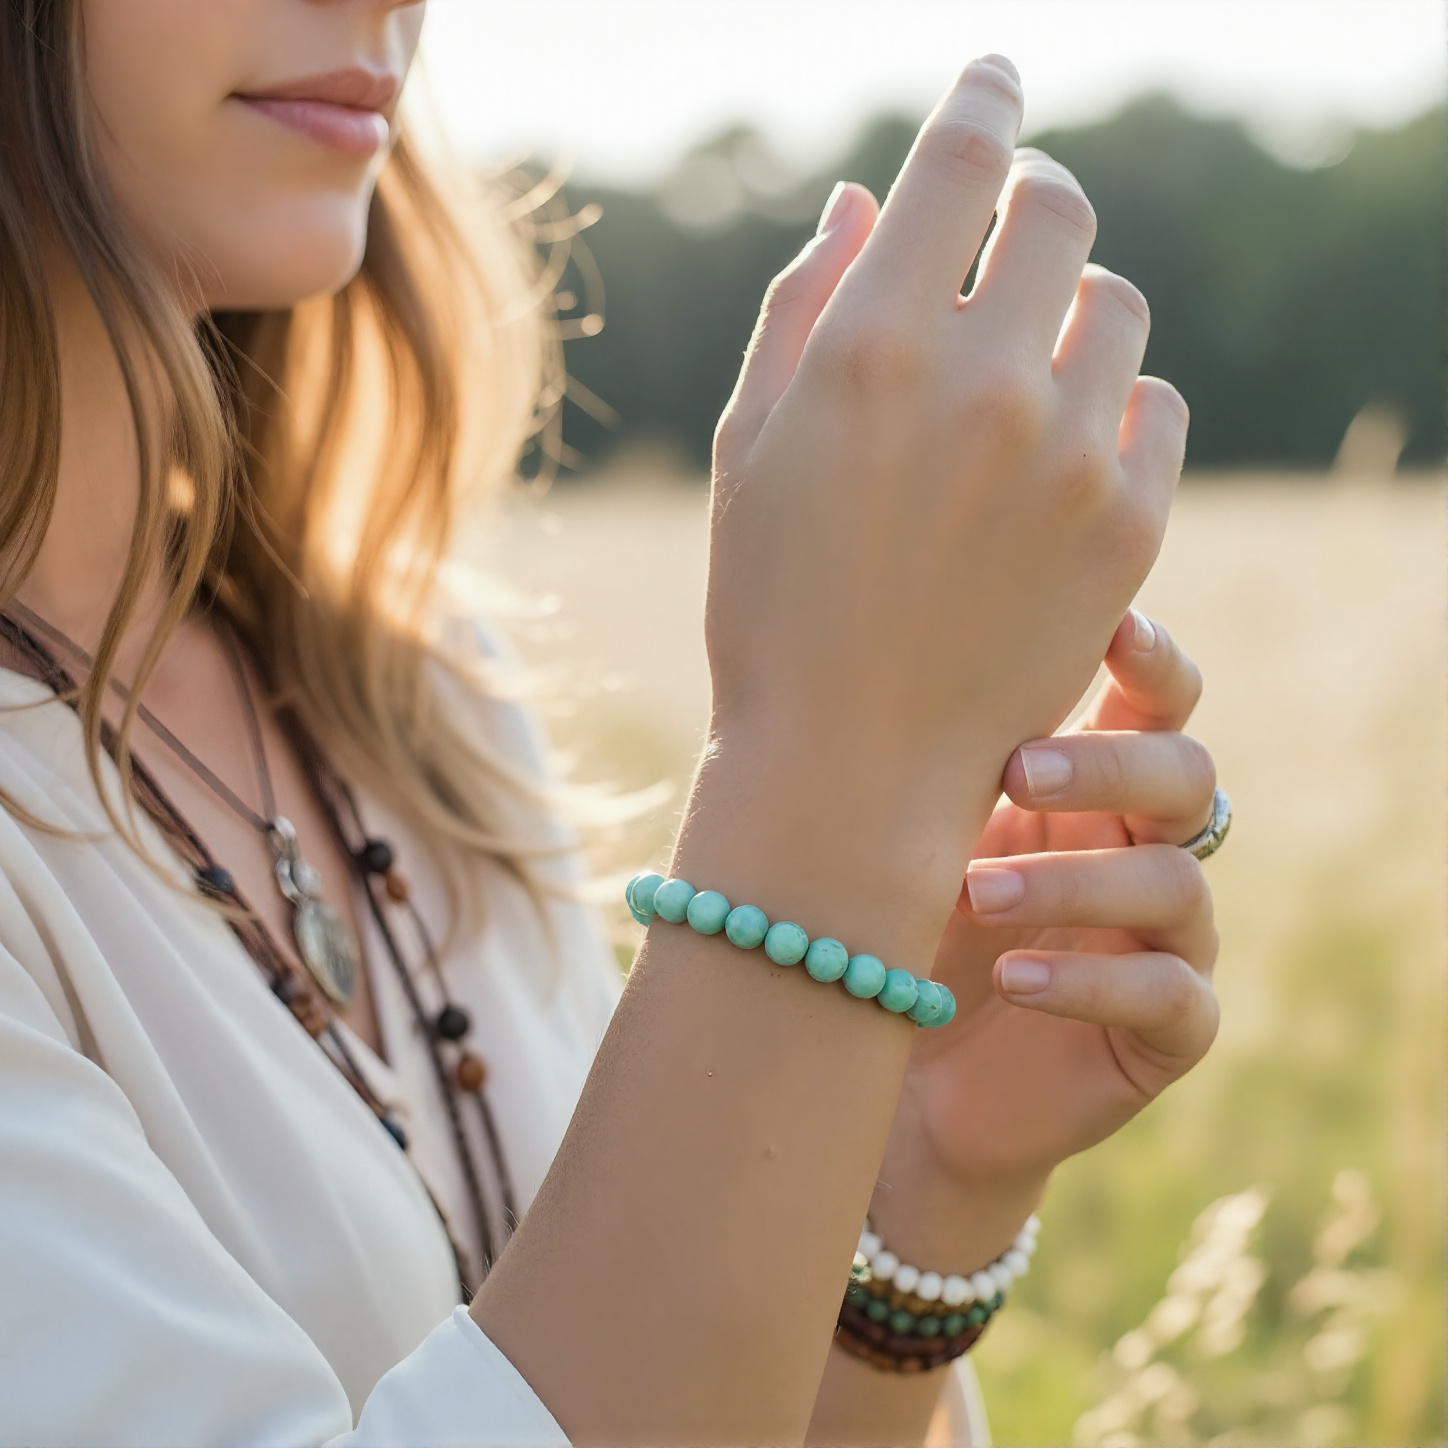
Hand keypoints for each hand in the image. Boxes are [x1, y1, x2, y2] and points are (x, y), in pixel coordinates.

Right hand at [693, 56, 1188, 960]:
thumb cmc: (775, 607)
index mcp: (874, 345)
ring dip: (1075, 311)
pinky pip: (1156, 406)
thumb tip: (866, 199)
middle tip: (1010, 235)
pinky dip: (1115, 401)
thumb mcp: (753, 447)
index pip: (962, 159)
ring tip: (1024, 366)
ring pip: (1118, 307)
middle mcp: (985, 380)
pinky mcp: (1128, 524)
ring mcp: (1069, 453)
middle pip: (1065, 211)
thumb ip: (805, 303)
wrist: (853, 766)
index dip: (983, 99)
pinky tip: (1064, 443)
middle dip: (1035, 205)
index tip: (994, 77)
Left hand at [882, 610, 1219, 1238]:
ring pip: (1174, 884)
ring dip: (1072, 881)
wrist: (897, 1072)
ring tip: (976, 895)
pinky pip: (1170, 996)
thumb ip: (936, 756)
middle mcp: (1146, 848)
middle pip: (1184, 775)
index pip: (1159, 704)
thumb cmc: (904, 925)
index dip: (1155, 662)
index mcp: (1097, 786)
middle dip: (1107, 766)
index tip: (1112, 629)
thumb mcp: (917, 833)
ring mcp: (1170, 941)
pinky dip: (1090, 981)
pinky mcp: (1171, 1031)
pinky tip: (1014, 979)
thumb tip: (885, 650)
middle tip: (1015, 770)